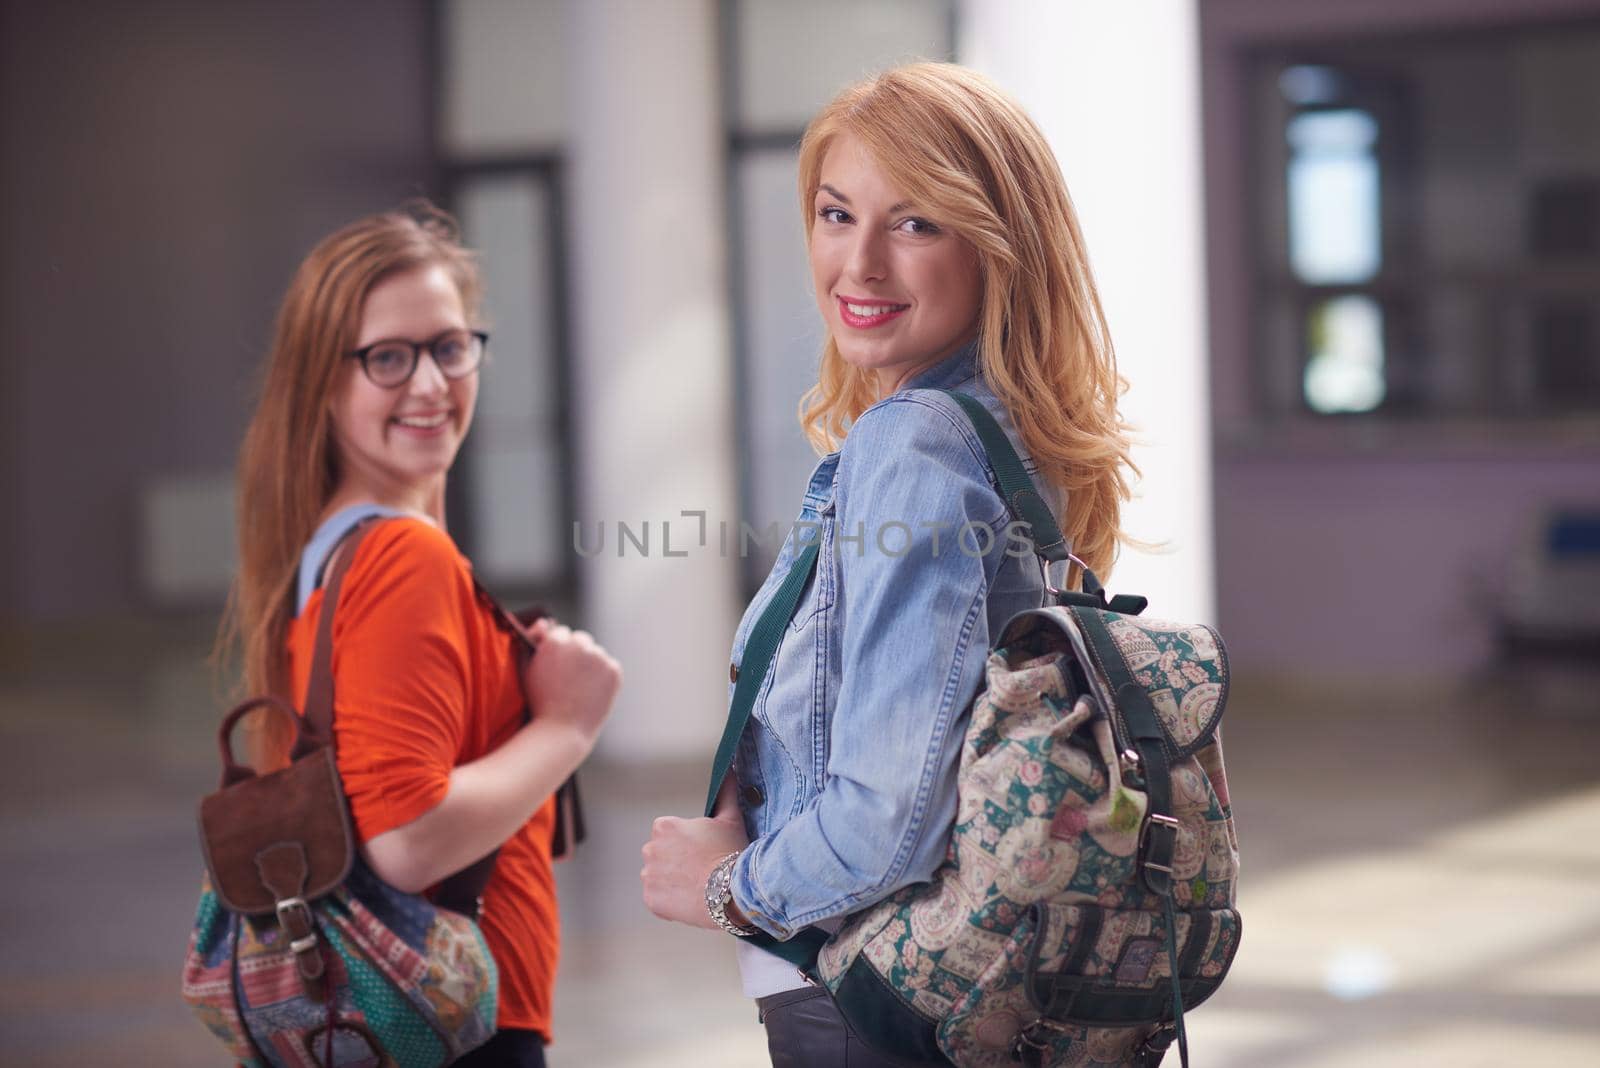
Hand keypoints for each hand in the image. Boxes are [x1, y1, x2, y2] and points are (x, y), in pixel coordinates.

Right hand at [521, 619, 621, 749]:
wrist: (561, 732)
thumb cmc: (538, 703)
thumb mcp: (527, 670)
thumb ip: (531, 642)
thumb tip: (544, 623)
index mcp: (555, 641)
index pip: (560, 632)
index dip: (557, 649)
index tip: (555, 664)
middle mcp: (579, 645)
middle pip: (580, 639)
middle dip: (575, 652)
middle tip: (569, 676)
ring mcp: (599, 657)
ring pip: (595, 653)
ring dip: (590, 663)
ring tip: (579, 687)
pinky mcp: (614, 671)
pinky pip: (609, 666)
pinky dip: (603, 675)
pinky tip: (591, 691)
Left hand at [641, 787, 750, 929]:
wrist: (732, 892)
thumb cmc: (731, 853)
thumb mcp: (730, 819)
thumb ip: (725, 793)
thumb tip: (730, 769)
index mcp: (664, 827)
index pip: (668, 833)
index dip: (685, 843)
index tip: (701, 851)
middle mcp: (651, 849)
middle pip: (661, 854)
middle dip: (675, 861)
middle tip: (701, 869)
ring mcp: (649, 876)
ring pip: (658, 877)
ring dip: (671, 881)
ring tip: (696, 886)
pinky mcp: (651, 900)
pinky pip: (657, 899)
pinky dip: (669, 901)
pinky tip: (690, 899)